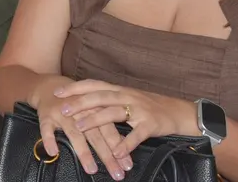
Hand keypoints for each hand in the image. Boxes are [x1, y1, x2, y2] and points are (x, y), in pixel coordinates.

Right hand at [36, 85, 131, 178]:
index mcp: (94, 109)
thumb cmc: (75, 101)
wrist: (47, 86)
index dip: (118, 147)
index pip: (109, 130)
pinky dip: (49, 140)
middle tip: (116, 173)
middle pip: (95, 135)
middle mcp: (80, 112)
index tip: (127, 165)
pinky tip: (53, 152)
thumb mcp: (93, 109)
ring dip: (84, 151)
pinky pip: (46, 129)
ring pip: (74, 134)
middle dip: (106, 155)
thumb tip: (123, 148)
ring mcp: (62, 114)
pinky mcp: (46, 116)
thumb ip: (107, 127)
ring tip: (92, 169)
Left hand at [55, 80, 200, 160]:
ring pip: (113, 112)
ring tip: (79, 127)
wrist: (179, 111)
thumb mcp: (128, 98)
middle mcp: (127, 96)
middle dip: (79, 102)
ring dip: (95, 120)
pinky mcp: (151, 123)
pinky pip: (137, 134)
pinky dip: (127, 143)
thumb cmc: (150, 106)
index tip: (58, 91)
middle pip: (99, 96)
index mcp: (120, 90)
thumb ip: (109, 99)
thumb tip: (86, 102)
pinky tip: (117, 151)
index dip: (75, 87)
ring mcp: (139, 109)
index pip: (94, 85)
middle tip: (63, 109)